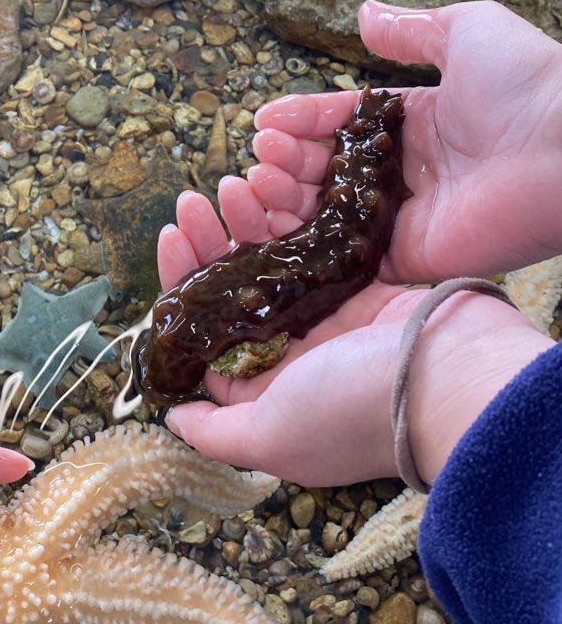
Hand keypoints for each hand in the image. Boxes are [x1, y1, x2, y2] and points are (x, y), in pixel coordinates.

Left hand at [157, 192, 552, 485]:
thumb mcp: (269, 436)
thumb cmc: (351, 408)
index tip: (172, 243)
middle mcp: (292, 358)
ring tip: (226, 187)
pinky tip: (269, 191)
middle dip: (207, 249)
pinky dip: (291, 221)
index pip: (206, 342)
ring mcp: (327, 320)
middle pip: (234, 297)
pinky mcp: (360, 287)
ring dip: (245, 226)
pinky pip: (314, 247)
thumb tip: (173, 417)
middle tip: (189, 204)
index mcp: (264, 394)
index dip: (182, 295)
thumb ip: (215, 432)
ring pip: (271, 266)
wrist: (450, 375)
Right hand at [243, 0, 561, 280]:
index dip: (302, 121)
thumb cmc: (524, 84)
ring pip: (328, 216)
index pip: (342, 123)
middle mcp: (403, 175)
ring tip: (257, 183)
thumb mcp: (467, 32)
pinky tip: (274, 228)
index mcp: (414, 125)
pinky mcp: (404, 259)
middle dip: (286, 163)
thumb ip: (412, 30)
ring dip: (287, 201)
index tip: (264, 121)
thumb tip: (363, 15)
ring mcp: (401, 220)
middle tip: (259, 157)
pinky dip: (308, 248)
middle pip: (328, 172)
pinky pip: (346, 258)